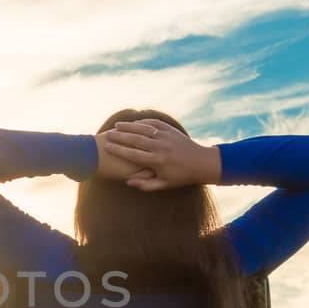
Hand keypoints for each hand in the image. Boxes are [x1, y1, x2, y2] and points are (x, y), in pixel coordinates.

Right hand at [103, 120, 220, 190]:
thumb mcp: (164, 184)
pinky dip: (143, 122)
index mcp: (157, 161)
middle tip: (108, 134)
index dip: (118, 150)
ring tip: (117, 126)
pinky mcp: (171, 130)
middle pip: (136, 139)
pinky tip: (135, 123)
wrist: (202, 163)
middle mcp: (161, 147)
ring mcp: (166, 136)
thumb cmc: (181, 176)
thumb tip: (128, 182)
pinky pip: (154, 124)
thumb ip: (146, 184)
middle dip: (120, 136)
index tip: (106, 146)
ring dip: (129, 126)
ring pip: (144, 129)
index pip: (133, 154)